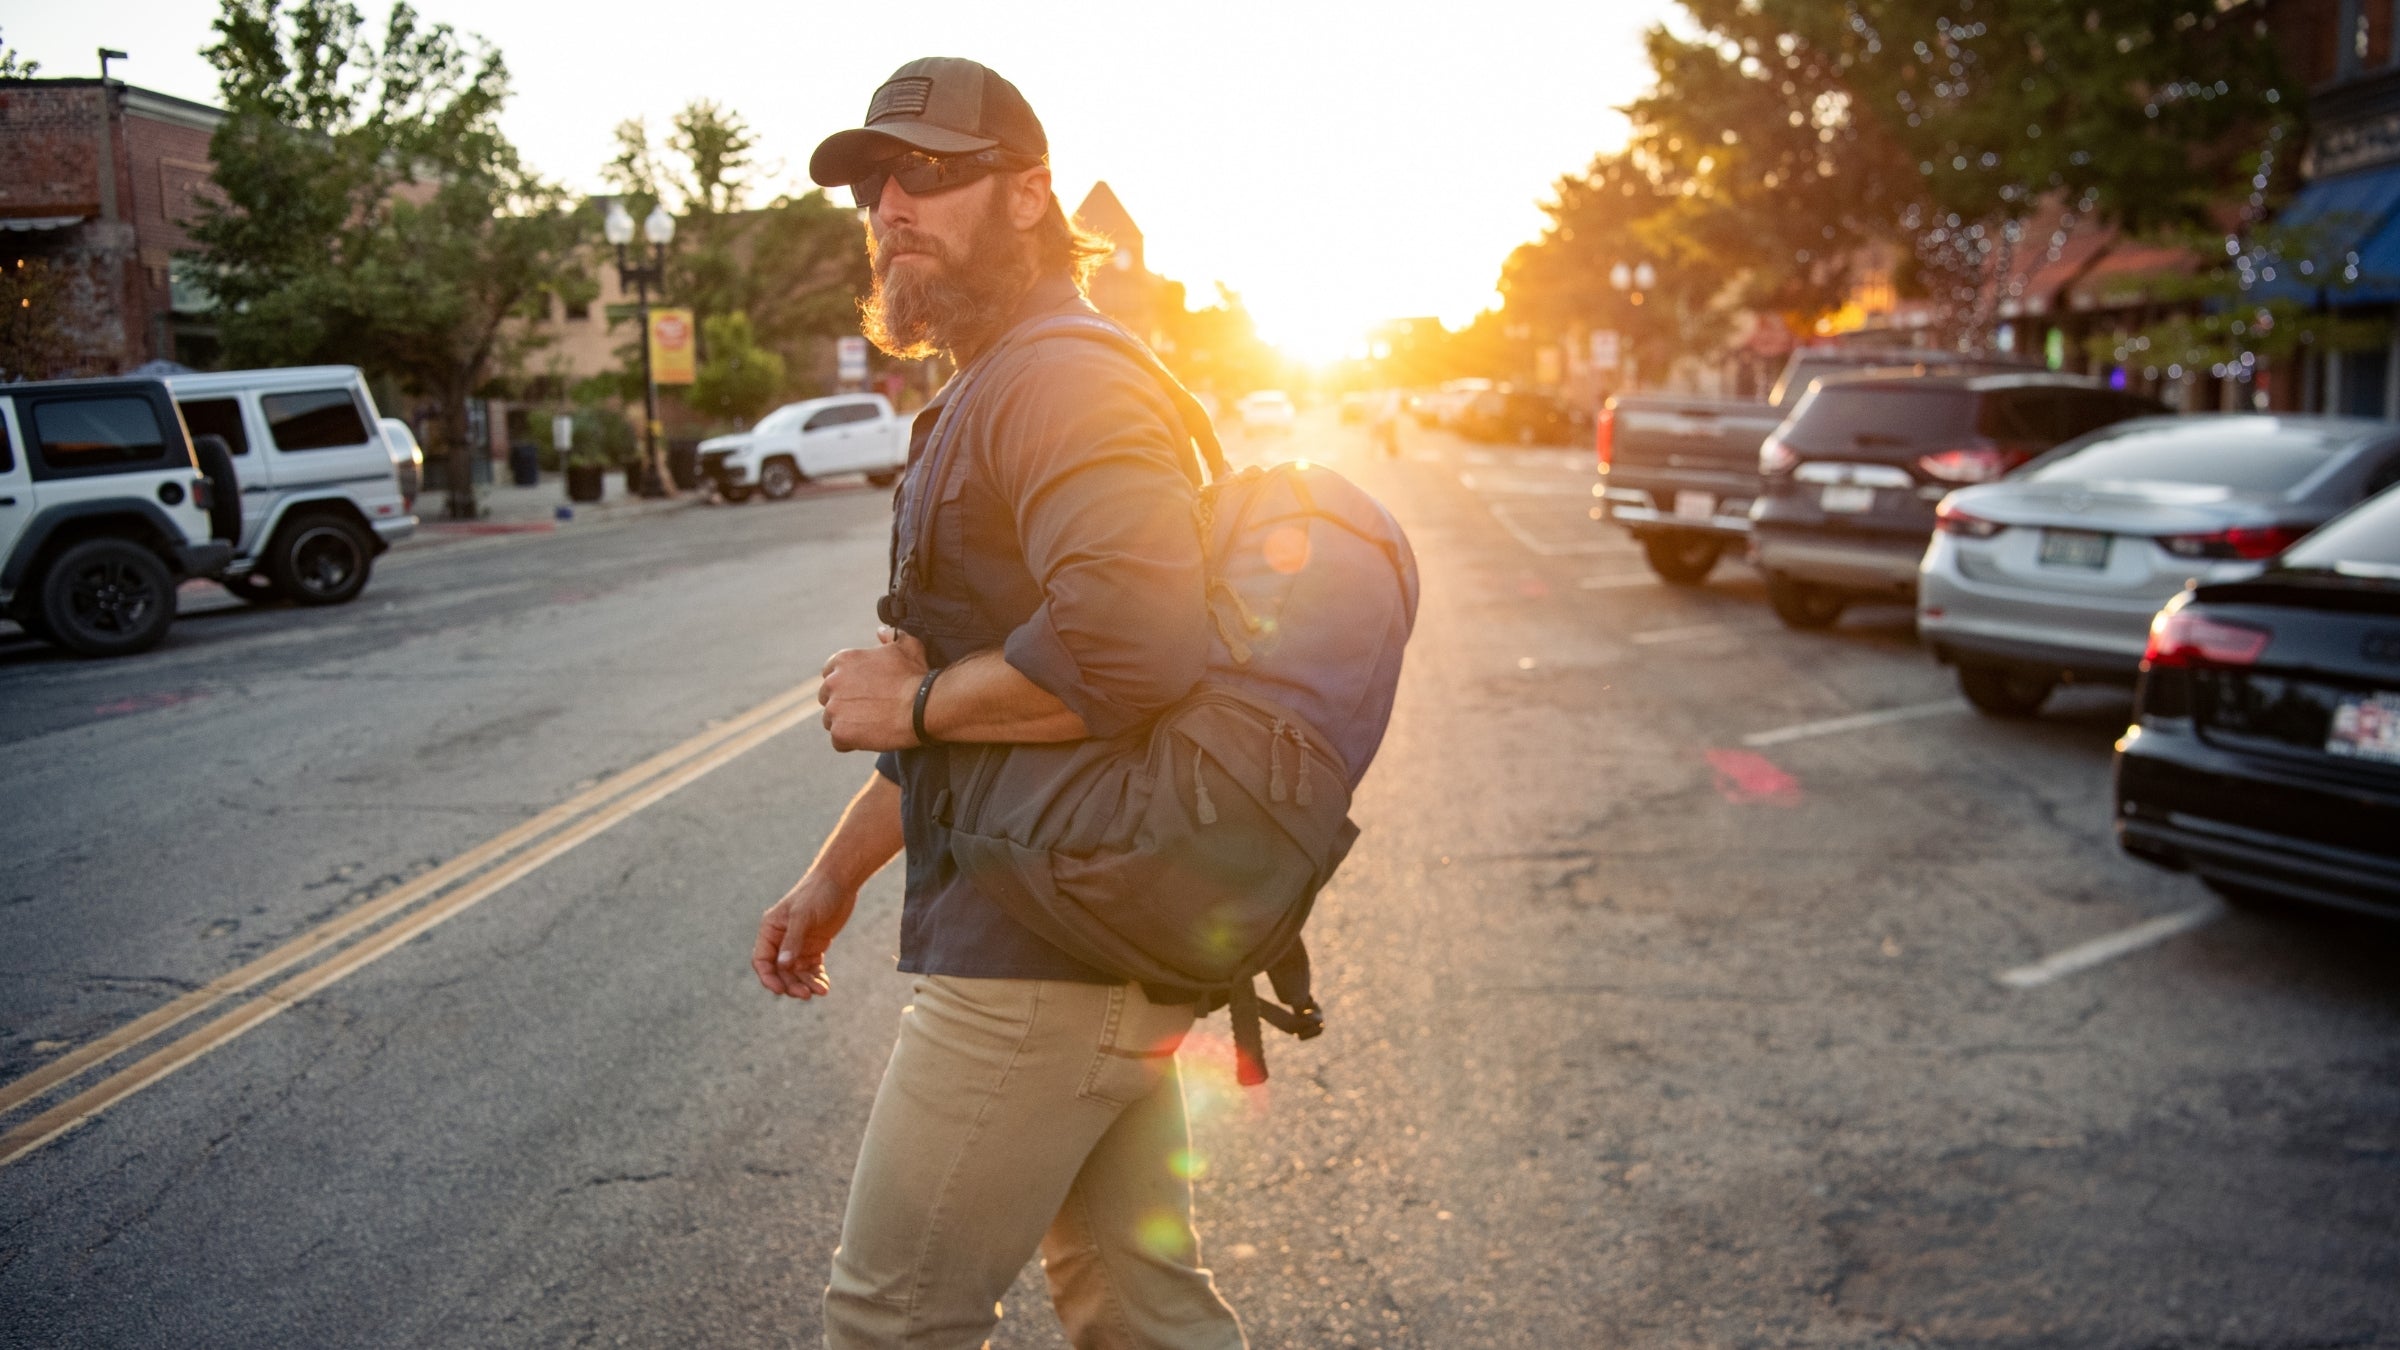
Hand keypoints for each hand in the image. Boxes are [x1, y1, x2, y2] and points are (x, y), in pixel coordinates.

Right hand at [753, 872, 859, 998]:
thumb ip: (793, 941)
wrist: (840, 881)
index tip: (780, 990)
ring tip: (821, 991)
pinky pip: (811, 969)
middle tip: (805, 994)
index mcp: (770, 930)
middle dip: (791, 984)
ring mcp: (798, 945)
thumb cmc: (817, 893)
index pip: (762, 960)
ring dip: (806, 984)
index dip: (768, 977)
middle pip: (780, 971)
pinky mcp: (814, 947)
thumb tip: (782, 966)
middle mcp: (781, 940)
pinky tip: (824, 987)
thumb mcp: (803, 916)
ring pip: (797, 973)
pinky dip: (816, 979)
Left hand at [819, 627, 928, 751]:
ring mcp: (834, 709)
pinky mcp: (840, 732)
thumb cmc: (916, 676)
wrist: (923, 707)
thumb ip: (890, 636)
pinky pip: (838, 742)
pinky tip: (870, 738)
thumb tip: (880, 632)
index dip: (845, 684)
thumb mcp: (907, 646)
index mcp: (844, 660)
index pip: (829, 673)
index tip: (861, 691)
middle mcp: (833, 682)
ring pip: (831, 721)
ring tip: (870, 726)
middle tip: (866, 710)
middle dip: (843, 704)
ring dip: (846, 724)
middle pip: (827, 698)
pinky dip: (851, 743)